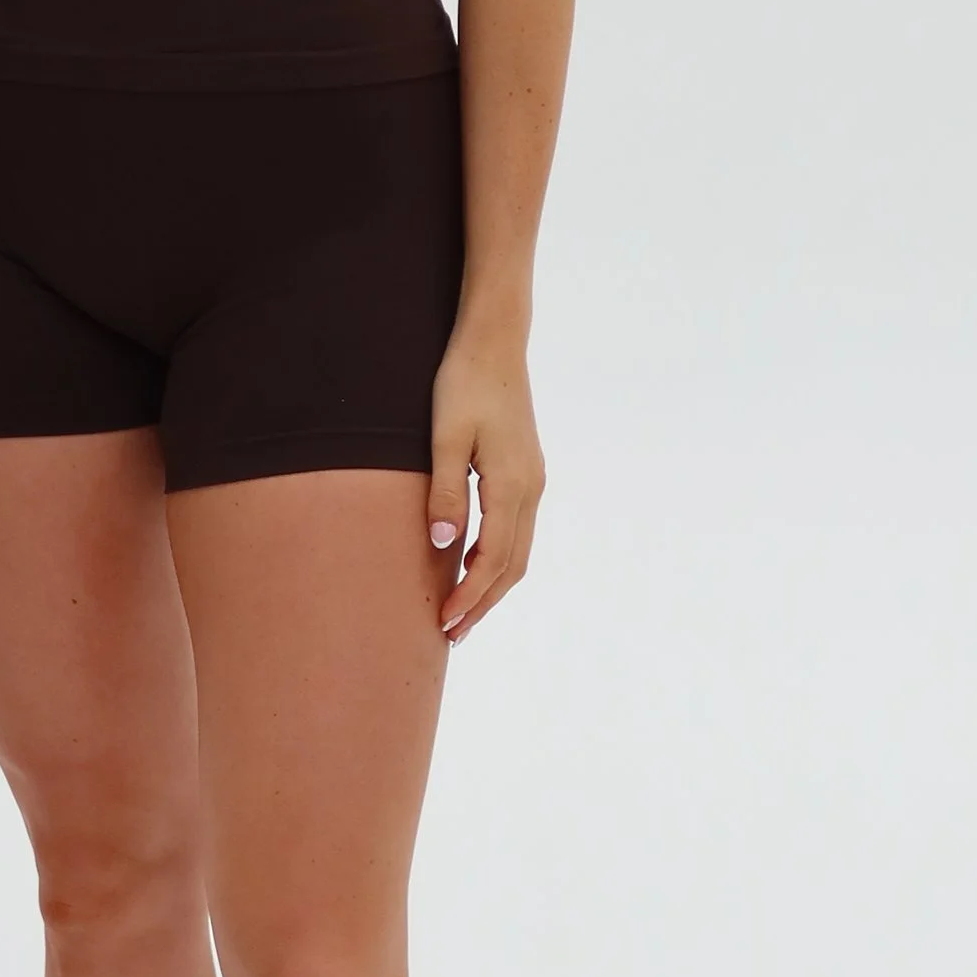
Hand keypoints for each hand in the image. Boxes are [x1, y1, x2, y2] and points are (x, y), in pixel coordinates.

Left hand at [426, 330, 544, 639]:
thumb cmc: (464, 383)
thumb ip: (446, 492)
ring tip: (463, 610)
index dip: (471, 595)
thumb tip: (443, 545)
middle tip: (452, 634)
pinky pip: (516, 529)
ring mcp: (532, 479)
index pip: (493, 558)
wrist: (494, 342)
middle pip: (512, 564)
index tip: (445, 623)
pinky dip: (497, 556)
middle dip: (483, 602)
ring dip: (492, 583)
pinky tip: (472, 562)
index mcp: (512, 484)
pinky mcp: (526, 470)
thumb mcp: (445, 437)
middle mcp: (531, 488)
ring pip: (518, 550)